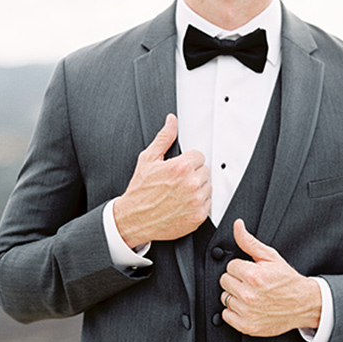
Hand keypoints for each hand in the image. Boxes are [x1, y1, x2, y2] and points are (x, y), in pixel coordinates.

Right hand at [113, 114, 210, 247]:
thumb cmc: (140, 191)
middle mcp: (190, 184)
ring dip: (197, 188)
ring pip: (207, 187)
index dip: (188, 161)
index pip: (199, 156)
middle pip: (205, 170)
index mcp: (180, 167)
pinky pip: (208, 204)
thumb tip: (171, 121)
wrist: (134, 219)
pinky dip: (198, 204)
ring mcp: (196, 201)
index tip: (178, 169)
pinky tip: (183, 204)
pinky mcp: (198, 216)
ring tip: (179, 193)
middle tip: (177, 181)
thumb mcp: (148, 159)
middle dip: (193, 174)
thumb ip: (164, 138)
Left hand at [219, 219, 321, 336]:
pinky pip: (226, 315)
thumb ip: (249, 241)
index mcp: (253, 276)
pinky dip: (234, 311)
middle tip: (251, 282)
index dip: (241, 267)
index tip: (251, 271)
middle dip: (236, 280)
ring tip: (251, 294)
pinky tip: (247, 306)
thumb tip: (237, 225)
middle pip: (224, 281)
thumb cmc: (286, 280)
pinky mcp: (246, 326)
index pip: (230, 266)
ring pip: (224, 298)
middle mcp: (248, 295)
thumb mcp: (270, 256)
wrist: (302, 304)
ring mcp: (247, 312)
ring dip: (234, 295)